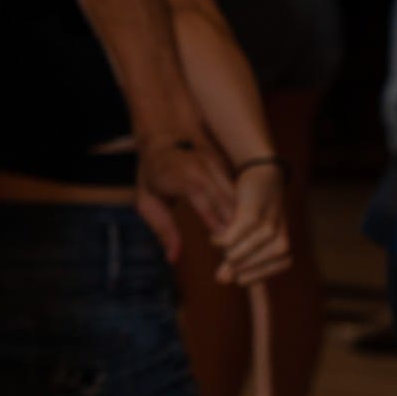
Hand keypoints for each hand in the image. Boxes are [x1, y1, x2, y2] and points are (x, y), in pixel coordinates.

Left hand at [133, 133, 235, 263]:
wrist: (165, 137)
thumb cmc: (152, 174)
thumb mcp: (147, 201)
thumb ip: (162, 229)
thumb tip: (172, 259)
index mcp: (182, 175)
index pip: (203, 200)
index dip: (215, 223)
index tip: (224, 247)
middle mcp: (204, 168)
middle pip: (226, 200)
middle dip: (235, 227)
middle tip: (240, 254)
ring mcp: (219, 166)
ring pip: (238, 198)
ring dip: (243, 222)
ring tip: (248, 247)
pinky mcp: (228, 168)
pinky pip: (240, 193)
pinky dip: (244, 213)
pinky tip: (249, 232)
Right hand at [211, 161, 292, 285]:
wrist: (260, 174)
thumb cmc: (252, 210)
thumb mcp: (251, 235)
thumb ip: (240, 257)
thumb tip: (223, 279)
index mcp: (283, 241)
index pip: (279, 265)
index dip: (258, 274)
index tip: (240, 281)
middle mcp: (281, 230)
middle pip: (270, 256)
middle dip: (245, 267)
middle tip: (222, 276)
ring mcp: (269, 216)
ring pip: (258, 242)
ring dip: (238, 253)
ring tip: (221, 257)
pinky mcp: (255, 205)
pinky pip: (245, 225)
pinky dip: (229, 236)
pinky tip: (214, 240)